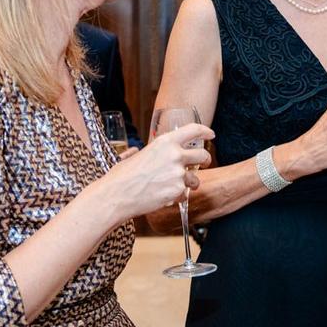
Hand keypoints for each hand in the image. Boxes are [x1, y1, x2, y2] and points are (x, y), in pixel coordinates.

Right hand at [94, 123, 213, 221]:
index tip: (211, 134)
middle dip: (206, 160)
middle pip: (203, 155)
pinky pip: (184, 193)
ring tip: (174, 186)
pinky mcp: (177, 191)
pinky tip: (163, 196)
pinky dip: (177, 196)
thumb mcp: (137, 154)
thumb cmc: (121, 176)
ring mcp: (178, 173)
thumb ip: (151, 152)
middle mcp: (175, 155)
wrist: (116, 195)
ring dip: (190, 183)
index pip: (193, 130)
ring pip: (195, 179)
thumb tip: (145, 152)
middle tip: (204, 163)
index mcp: (165, 142)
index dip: (205, 131)